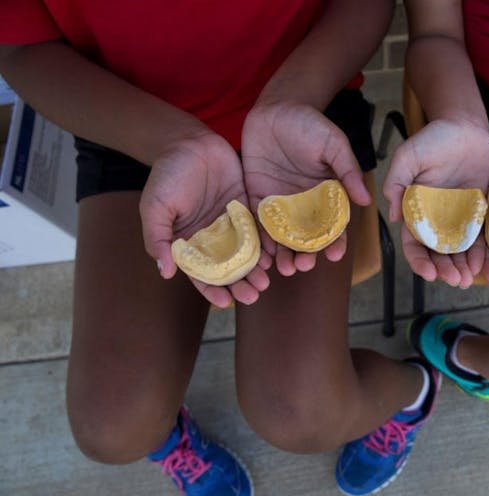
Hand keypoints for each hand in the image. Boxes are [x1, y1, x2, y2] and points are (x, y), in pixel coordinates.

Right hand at [140, 132, 270, 307]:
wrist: (188, 141)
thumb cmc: (166, 174)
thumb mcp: (155, 207)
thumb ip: (158, 239)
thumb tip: (166, 272)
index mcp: (189, 241)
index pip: (201, 273)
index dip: (212, 289)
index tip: (225, 302)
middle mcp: (212, 237)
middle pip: (228, 267)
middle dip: (240, 284)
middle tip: (253, 295)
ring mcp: (231, 223)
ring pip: (246, 253)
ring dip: (255, 269)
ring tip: (265, 282)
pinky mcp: (247, 207)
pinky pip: (259, 229)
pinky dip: (266, 244)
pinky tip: (274, 255)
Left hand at [241, 101, 370, 275]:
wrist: (277, 108)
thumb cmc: (310, 123)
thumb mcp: (334, 145)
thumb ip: (347, 171)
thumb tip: (367, 200)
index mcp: (326, 195)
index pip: (334, 225)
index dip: (336, 241)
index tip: (335, 255)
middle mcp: (304, 204)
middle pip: (307, 237)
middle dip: (305, 254)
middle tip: (301, 266)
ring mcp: (280, 203)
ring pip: (283, 236)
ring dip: (283, 254)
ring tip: (283, 268)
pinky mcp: (258, 197)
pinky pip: (259, 223)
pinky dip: (260, 239)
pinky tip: (262, 254)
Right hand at [384, 119, 488, 287]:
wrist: (465, 126)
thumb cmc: (433, 138)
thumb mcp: (407, 156)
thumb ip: (396, 182)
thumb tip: (392, 216)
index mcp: (416, 210)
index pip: (414, 243)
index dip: (419, 261)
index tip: (428, 273)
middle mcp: (438, 219)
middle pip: (438, 253)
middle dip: (444, 270)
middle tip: (454, 281)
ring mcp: (461, 218)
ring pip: (460, 251)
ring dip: (462, 269)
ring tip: (467, 280)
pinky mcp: (481, 213)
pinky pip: (482, 238)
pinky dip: (481, 255)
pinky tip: (483, 266)